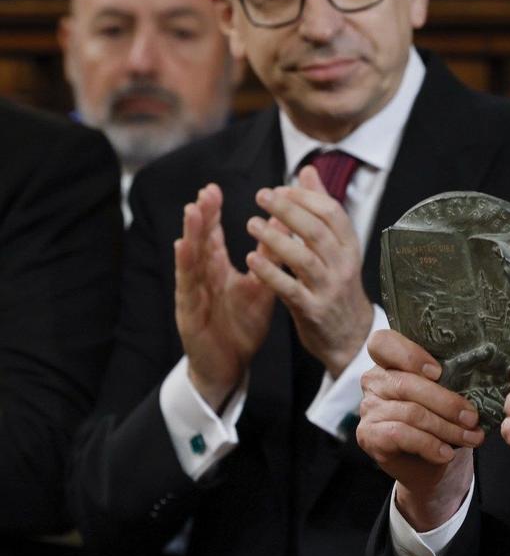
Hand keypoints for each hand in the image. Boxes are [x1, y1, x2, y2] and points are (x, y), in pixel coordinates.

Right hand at [175, 183, 274, 409]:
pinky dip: (185, 269)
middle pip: (200, 244)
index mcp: (218, 272)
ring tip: (192, 212)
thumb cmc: (241, 325)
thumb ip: (267, 260)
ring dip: (190, 236)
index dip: (212, 215)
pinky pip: (188, 290)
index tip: (213, 190)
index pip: (213, 238)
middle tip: (205, 192)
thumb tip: (281, 228)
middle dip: (202, 218)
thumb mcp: (259, 288)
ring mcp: (194, 296)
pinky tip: (183, 250)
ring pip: (191, 261)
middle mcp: (203, 279)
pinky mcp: (189, 315)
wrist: (230, 366)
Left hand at [245, 165, 373, 376]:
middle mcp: (343, 265)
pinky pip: (290, 289)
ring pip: (304, 258)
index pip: (332, 213)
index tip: (280, 188)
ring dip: (276, 239)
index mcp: (349, 246)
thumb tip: (308, 170)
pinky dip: (270, 273)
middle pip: (317, 231)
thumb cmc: (336, 285)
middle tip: (262, 196)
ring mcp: (329, 289)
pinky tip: (251, 259)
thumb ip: (321, 209)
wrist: (350, 336)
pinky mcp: (313, 310)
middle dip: (289, 211)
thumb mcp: (337, 247)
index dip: (306, 197)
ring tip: (251, 224)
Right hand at [357, 329, 484, 530]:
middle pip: (408, 384)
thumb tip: (478, 376)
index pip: (383, 342)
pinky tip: (446, 453)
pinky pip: (401, 435)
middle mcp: (374, 380)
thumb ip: (448, 379)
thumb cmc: (437, 419)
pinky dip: (429, 445)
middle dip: (447, 403)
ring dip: (446, 428)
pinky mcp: (368, 435)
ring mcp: (368, 408)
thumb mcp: (443, 394)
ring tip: (470, 437)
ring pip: (410, 412)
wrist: (425, 463)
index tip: (438, 372)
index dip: (409, 354)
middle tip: (472, 417)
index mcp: (390, 361)